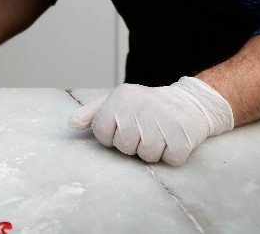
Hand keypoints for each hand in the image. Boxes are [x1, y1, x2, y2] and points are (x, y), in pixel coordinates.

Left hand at [67, 76, 233, 165]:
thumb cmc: (146, 106)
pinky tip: (174, 138)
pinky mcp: (182, 136)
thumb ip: (92, 113)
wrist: (189, 102)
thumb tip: (70, 123)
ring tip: (160, 134)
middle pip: (124, 147)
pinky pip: (170, 160)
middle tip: (146, 130)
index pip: (101, 133)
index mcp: (120, 98)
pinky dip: (173, 154)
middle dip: (134, 144)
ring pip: (146, 156)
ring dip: (154, 150)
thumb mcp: (118, 101)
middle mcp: (139, 107)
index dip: (113, 136)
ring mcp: (162, 121)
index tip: (126, 127)